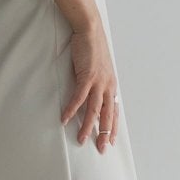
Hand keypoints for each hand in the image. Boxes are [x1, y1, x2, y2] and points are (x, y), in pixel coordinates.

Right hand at [60, 21, 120, 152]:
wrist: (90, 30)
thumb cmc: (92, 48)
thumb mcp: (98, 69)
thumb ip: (96, 84)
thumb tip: (91, 97)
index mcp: (111, 85)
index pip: (114, 110)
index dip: (113, 126)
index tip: (112, 140)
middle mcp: (108, 86)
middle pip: (108, 115)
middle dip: (105, 133)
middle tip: (102, 148)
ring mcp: (98, 82)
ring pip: (94, 110)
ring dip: (87, 126)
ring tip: (81, 139)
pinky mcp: (87, 77)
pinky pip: (79, 98)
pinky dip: (72, 110)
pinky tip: (65, 119)